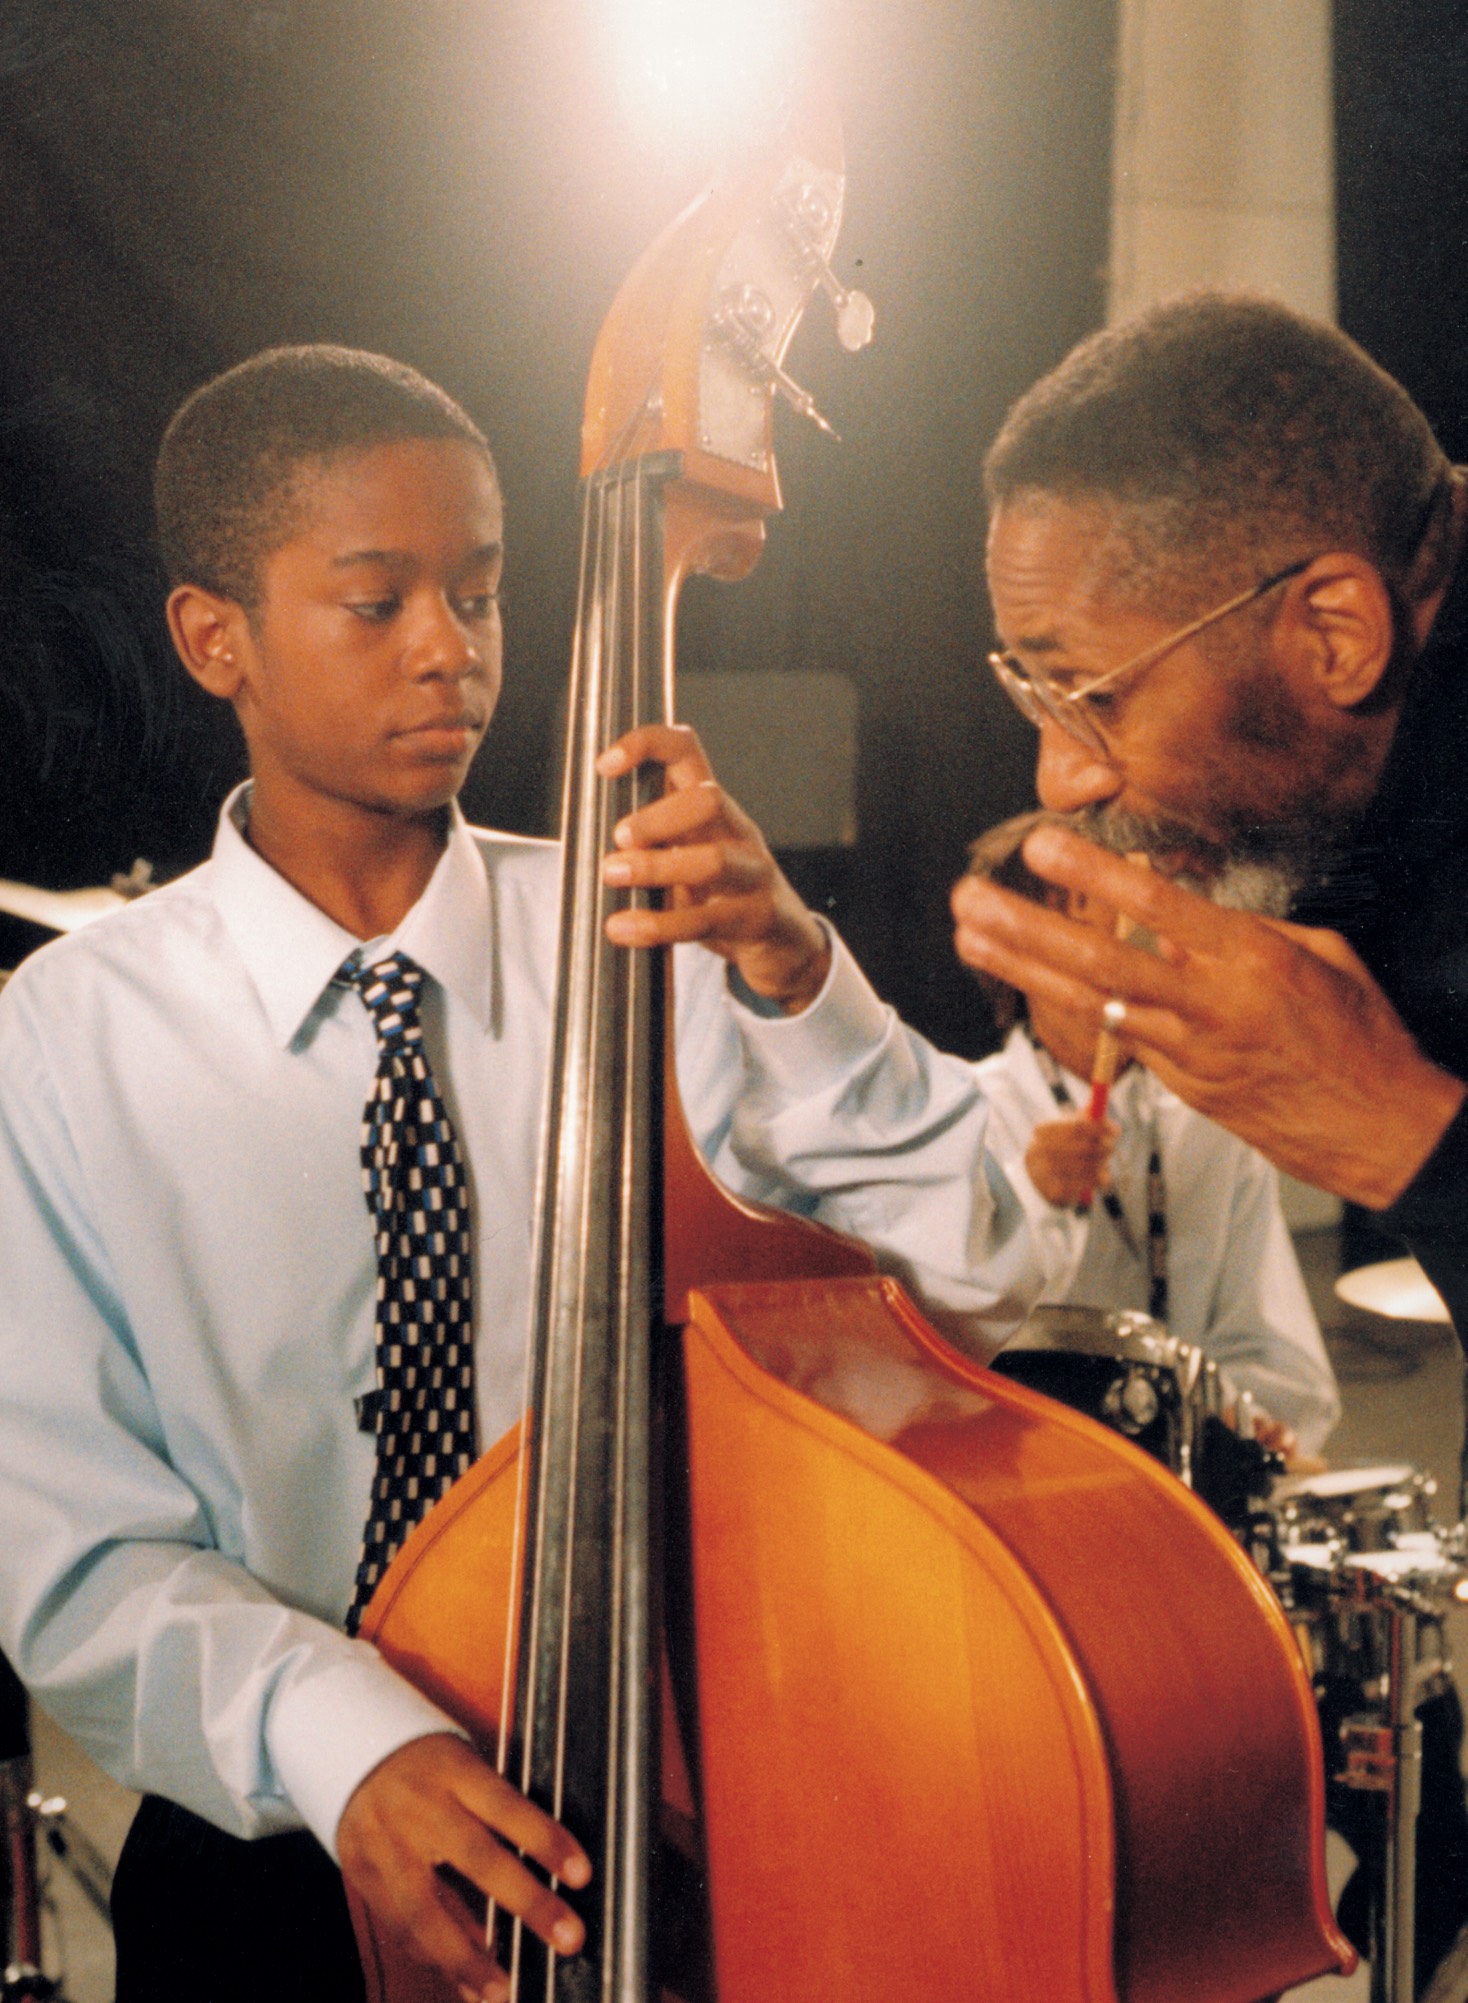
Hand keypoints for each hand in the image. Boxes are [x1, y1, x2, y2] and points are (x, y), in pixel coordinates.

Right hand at [336, 1733, 589, 2002]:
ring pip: (426, 1910)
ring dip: (468, 1958)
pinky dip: (432, 1955)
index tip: (582, 1874)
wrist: (348, 1751)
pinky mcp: (361, 1872)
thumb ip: (496, 1815)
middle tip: (568, 1938)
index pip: (507, 1806)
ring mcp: (384, 1843)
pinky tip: (462, 1977)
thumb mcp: (465, 1766)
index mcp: (452, 1770)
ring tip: (501, 1992)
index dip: (545, 1840)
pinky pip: (399, 1925)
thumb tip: (543, 1870)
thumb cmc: (427, 1763)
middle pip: (477, 1859)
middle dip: (527, 1902)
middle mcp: (418, 1806)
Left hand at [597, 724, 830, 1012]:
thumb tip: (587, 844)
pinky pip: (707, 920)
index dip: (647, 745)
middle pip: (709, 800)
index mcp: (715, 810)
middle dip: (657, 816)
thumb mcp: (689, 861)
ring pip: (713, 860)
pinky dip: (660, 925)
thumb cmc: (725, 899)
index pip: (687, 753)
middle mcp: (738, 832)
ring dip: (656, 866)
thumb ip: (652, 846)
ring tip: (613, 875)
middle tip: (618, 836)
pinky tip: (624, 928)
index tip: (604, 765)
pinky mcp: (756, 917)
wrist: (786, 949)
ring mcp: (754, 874)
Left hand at [952, 825, 1466, 1207]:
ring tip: (968, 935)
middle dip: (1026, 928)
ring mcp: (1187, 1051)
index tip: (1041, 845)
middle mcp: (1209, 1004)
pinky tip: (1027, 978)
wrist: (1377, 1128)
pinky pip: (1118, 1036)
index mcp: (1250, 959)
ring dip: (1023, 968)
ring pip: (1090, 1005)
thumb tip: (1185, 913)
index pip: (1157, 906)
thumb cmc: (1358, 1032)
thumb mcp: (1320, 954)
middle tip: (969, 897)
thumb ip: (1246, 929)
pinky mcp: (1179, 1086)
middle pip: (1099, 962)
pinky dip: (1069, 1005)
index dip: (1093, 872)